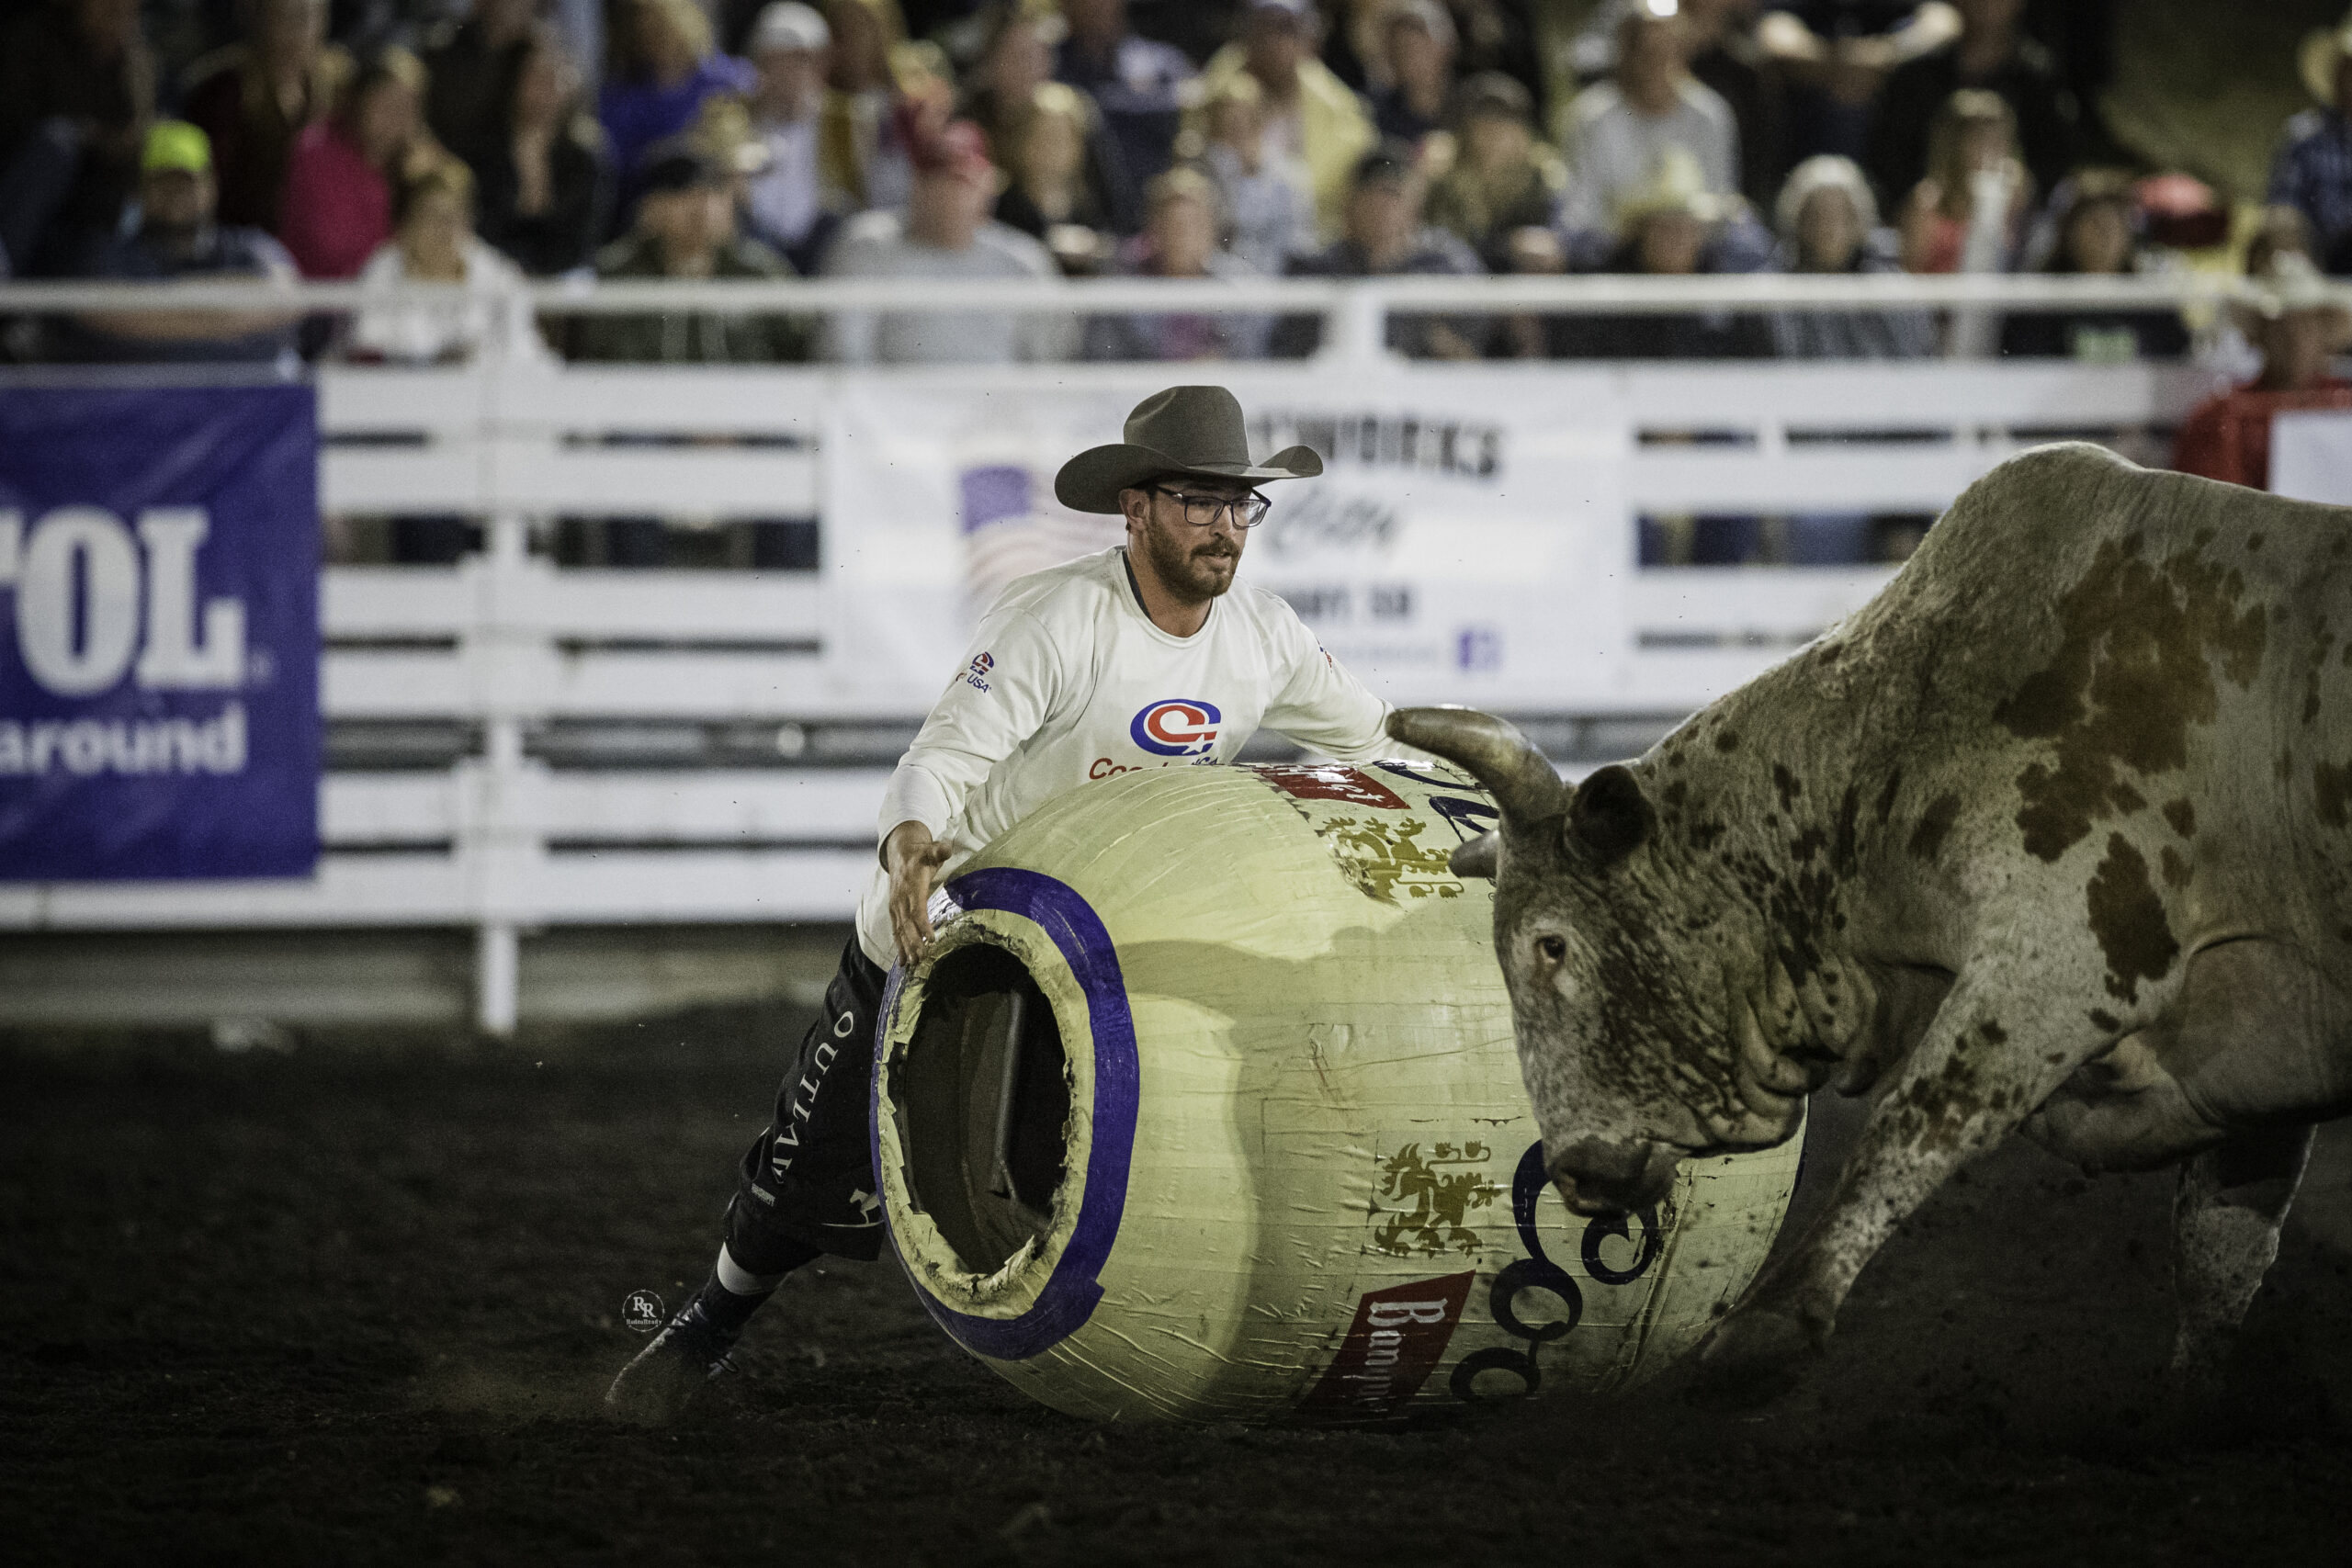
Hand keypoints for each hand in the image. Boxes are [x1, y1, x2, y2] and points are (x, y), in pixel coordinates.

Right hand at [883, 821, 955, 966]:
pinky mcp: (894, 912)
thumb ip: (939, 850)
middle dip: (914, 943)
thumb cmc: (920, 854)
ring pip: (900, 931)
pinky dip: (899, 947)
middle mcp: (900, 899)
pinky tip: (903, 962)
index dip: (923, 925)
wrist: (900, 853)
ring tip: (913, 965)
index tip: (931, 939)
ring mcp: (896, 907)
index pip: (917, 909)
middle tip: (922, 959)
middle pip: (907, 925)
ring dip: (906, 948)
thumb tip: (947, 847)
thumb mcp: (931, 849)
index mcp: (911, 887)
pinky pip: (896, 932)